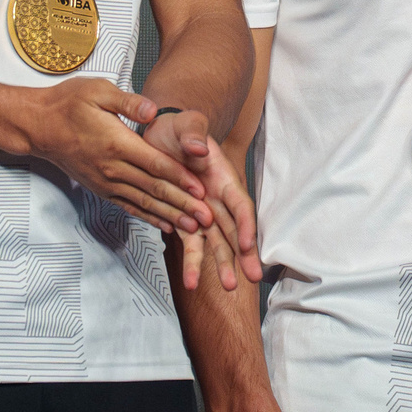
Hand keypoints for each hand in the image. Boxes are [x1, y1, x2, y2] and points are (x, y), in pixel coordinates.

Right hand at [11, 80, 211, 234]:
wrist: (37, 125)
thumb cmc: (68, 103)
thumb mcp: (97, 91)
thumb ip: (128, 102)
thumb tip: (153, 111)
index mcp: (116, 144)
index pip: (156, 165)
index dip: (181, 178)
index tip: (202, 189)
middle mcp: (112, 168)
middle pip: (154, 189)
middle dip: (183, 204)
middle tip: (208, 217)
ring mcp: (105, 181)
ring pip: (144, 202)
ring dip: (170, 215)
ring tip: (194, 228)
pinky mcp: (100, 188)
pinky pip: (128, 206)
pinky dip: (148, 216)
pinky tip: (166, 224)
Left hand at [157, 115, 260, 291]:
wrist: (161, 136)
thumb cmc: (179, 128)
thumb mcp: (187, 124)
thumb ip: (193, 134)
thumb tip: (199, 150)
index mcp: (223, 179)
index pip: (240, 205)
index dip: (246, 224)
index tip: (248, 244)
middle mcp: (216, 200)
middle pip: (234, 230)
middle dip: (242, 256)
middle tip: (250, 279)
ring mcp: (202, 212)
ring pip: (215, 243)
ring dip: (221, 265)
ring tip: (225, 288)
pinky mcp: (184, 219)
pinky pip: (189, 243)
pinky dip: (191, 262)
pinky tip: (191, 282)